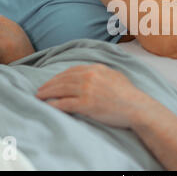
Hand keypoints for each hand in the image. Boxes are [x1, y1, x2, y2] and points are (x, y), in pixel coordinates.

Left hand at [36, 64, 150, 128]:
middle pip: (63, 79)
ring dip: (48, 93)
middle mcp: (90, 77)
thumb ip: (101, 72)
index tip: (52, 81)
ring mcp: (87, 90)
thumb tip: (90, 73)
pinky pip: (65, 103)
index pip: (71, 70)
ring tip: (39, 97)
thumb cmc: (128, 94)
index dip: (59, 76)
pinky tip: (48, 106)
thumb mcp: (115, 75)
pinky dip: (54, 104)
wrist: (136, 107)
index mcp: (96, 68)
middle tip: (40, 90)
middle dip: (49, 84)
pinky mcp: (86, 104)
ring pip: (61, 90)